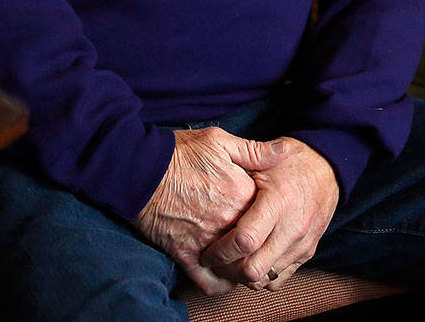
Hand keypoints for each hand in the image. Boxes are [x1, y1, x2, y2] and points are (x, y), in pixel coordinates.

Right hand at [134, 127, 288, 294]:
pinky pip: (211, 282)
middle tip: (261, 240)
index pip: (271, 213)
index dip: (271, 213)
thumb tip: (286, 151)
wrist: (138, 170)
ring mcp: (207, 241)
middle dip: (262, 245)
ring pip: (238, 269)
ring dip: (244, 267)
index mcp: (242, 193)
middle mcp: (228, 221)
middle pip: (258, 244)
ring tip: (245, 259)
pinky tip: (225, 274)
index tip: (268, 211)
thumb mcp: (219, 141)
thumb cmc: (179, 153)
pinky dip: (221, 283)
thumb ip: (255, 150)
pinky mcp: (186, 255)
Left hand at [199, 137, 338, 290]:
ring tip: (230, 262)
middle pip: (254, 269)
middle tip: (215, 261)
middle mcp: (292, 227)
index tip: (207, 251)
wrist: (328, 170)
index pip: (245, 240)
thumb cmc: (291, 162)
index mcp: (278, 201)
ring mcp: (301, 244)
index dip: (220, 251)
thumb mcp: (265, 159)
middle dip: (228, 270)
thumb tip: (210, 181)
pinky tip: (250, 261)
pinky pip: (279, 281)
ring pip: (264, 279)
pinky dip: (261, 278)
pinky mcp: (306, 254)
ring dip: (242, 276)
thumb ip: (238, 169)